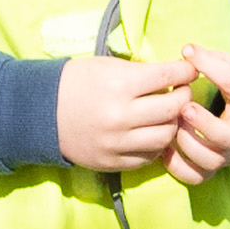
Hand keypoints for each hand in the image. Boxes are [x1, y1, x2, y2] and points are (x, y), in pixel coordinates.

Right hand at [56, 53, 200, 174]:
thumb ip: (142, 71)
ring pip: (165, 136)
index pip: (169, 77)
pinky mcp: (111, 162)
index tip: (190, 71)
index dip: (186, 72)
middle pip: (173, 109)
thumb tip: (178, 74)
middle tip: (183, 93)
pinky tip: (151, 132)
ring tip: (168, 115)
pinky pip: (148, 157)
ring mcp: (115, 142)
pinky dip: (155, 145)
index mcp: (119, 86)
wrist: (39, 111)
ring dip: (172, 123)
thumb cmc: (76, 82)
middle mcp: (119, 116)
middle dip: (185, 97)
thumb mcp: (107, 66)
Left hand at [165, 45, 229, 186]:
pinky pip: (197, 177)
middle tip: (185, 108)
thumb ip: (217, 60)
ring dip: (187, 144)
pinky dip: (179, 167)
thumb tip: (186, 52)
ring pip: (211, 159)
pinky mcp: (218, 167)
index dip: (211, 66)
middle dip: (204, 125)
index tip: (188, 52)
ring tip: (173, 125)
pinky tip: (167, 148)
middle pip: (228, 137)